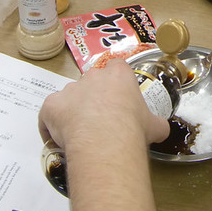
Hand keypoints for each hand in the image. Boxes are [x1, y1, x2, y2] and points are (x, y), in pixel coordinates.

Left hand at [38, 59, 168, 150]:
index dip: (115, 83)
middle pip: (91, 82)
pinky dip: (51, 125)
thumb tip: (161, 129)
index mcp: (118, 74)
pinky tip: (58, 140)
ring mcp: (69, 89)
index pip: (116, 68)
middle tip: (102, 121)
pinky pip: (49, 114)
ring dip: (74, 111)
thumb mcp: (155, 126)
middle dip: (94, 98)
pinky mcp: (51, 105)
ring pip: (70, 97)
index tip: (117, 99)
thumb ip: (156, 123)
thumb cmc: (133, 129)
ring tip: (82, 134)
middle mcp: (92, 76)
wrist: (106, 142)